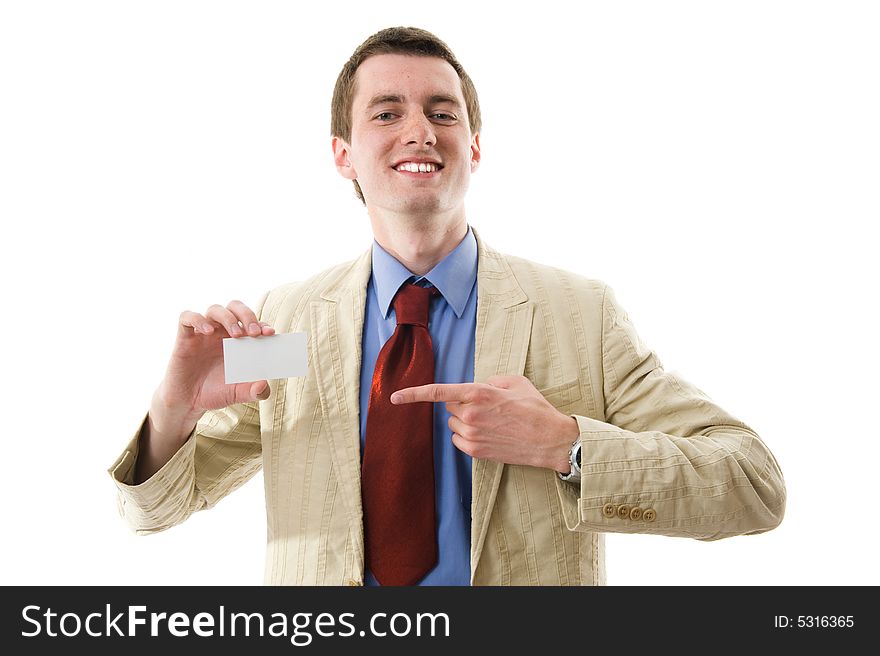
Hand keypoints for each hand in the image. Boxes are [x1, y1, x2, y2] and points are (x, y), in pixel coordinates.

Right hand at [152, 300, 274, 431]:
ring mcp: (203, 333)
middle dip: (247, 315)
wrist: (189, 402)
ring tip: (236, 334)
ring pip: (215, 309)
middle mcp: (221, 332)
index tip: (269, 333)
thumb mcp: (238, 393)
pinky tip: (208, 331)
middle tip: (254, 332)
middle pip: (235, 307)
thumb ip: (255, 391)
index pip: (252, 323)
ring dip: (228, 317)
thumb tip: (264, 385)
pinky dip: (198, 319)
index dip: (262, 324)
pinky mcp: (185, 337)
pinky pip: (187, 317)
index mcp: (238, 341)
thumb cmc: (216, 392)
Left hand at [390, 375, 578, 471]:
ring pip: (453, 424)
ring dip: (465, 420)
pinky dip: (468, 435)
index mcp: (479, 393)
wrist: (551, 440)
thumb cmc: (536, 409)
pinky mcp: (476, 452)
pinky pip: (458, 440)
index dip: (413, 394)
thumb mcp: (516, 382)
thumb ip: (491, 380)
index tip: (394, 397)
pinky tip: (489, 434)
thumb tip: (478, 385)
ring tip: (493, 422)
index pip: (438, 392)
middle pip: (449, 407)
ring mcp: (473, 435)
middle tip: (487, 407)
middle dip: (462, 404)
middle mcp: (471, 414)